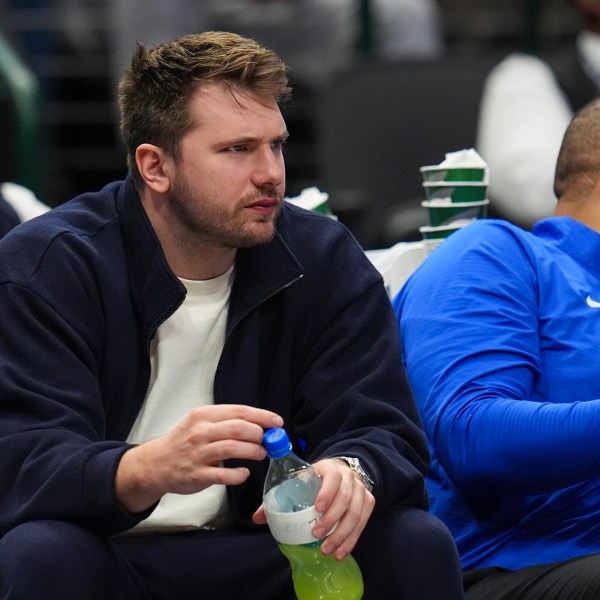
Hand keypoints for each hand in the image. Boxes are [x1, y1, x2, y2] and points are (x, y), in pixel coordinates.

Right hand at [116, 404, 282, 512]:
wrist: (156, 464)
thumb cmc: (184, 442)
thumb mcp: (201, 423)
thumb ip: (226, 422)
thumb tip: (260, 425)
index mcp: (204, 416)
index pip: (239, 411)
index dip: (262, 416)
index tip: (277, 422)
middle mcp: (201, 432)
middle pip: (238, 428)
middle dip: (259, 434)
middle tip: (268, 441)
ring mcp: (198, 453)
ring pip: (232, 448)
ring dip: (252, 451)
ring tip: (261, 454)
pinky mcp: (197, 474)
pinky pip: (223, 474)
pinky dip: (238, 474)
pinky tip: (244, 474)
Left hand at [252, 457, 374, 560]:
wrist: (342, 472)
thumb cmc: (316, 478)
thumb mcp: (300, 480)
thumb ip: (279, 496)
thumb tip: (257, 518)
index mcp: (330, 468)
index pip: (333, 477)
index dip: (327, 492)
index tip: (317, 508)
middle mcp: (349, 477)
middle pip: (346, 498)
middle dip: (332, 519)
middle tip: (317, 535)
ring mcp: (361, 489)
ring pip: (356, 513)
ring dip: (342, 534)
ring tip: (328, 550)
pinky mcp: (368, 502)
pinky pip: (363, 522)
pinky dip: (352, 539)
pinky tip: (341, 552)